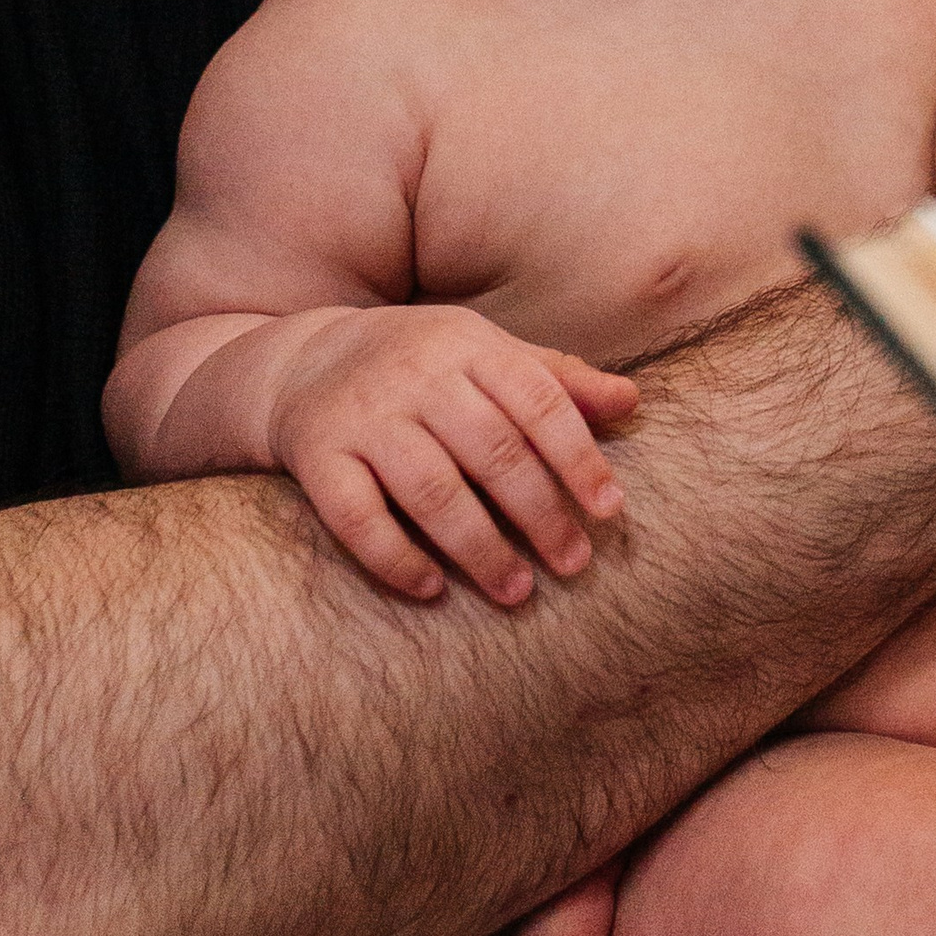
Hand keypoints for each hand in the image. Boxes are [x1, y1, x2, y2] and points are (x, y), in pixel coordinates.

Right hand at [267, 307, 636, 604]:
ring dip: (479, 548)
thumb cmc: (422, 366)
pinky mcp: (316, 455)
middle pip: (491, 451)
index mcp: (468, 345)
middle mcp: (415, 376)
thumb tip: (632, 402)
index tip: (610, 511)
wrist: (303, 362)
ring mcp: (362, 416)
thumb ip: (556, 380)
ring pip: (430, 490)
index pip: (537, 401)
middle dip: (540, 514)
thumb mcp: (486, 354)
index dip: (579, 458)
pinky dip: (395, 559)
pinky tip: (432, 589)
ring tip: (516, 590)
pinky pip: (356, 517)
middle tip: (573, 564)